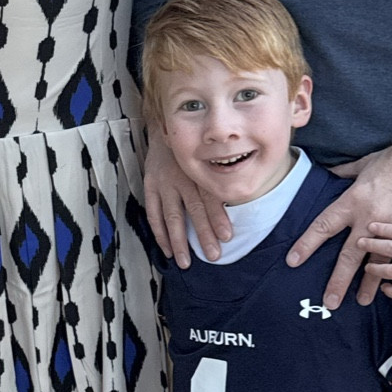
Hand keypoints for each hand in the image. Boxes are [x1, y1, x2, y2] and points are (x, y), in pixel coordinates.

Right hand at [142, 125, 229, 266]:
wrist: (165, 129)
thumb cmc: (195, 150)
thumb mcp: (210, 158)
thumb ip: (219, 179)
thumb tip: (240, 202)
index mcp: (200, 171)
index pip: (210, 197)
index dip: (218, 217)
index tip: (227, 236)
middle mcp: (182, 177)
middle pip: (193, 210)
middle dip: (203, 234)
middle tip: (213, 255)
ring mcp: (164, 183)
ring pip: (171, 216)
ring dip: (178, 241)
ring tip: (185, 261)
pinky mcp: (150, 186)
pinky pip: (153, 214)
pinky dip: (160, 233)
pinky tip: (167, 249)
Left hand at [287, 129, 391, 304]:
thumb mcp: (368, 162)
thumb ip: (347, 171)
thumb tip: (330, 171)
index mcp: (354, 200)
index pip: (323, 226)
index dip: (307, 245)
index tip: (294, 261)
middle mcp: (370, 219)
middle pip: (349, 256)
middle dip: (338, 281)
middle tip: (330, 302)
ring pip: (378, 264)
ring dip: (369, 285)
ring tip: (362, 301)